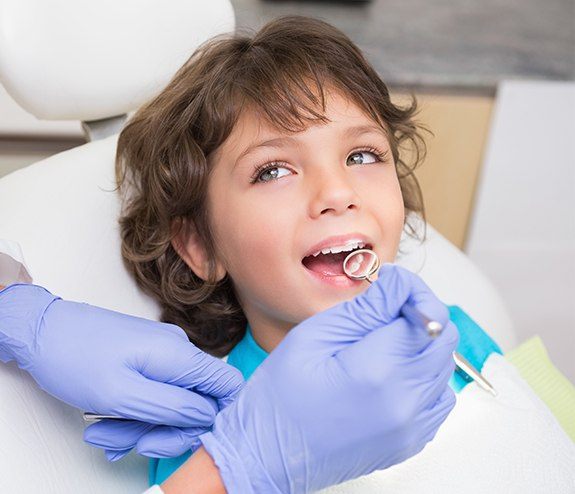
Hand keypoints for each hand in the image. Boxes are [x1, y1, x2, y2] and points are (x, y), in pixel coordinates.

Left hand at [0, 284, 243, 459]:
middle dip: (164, 430)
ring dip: (140, 427)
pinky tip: (107, 425)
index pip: (228, 384)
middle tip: (133, 444)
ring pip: (169, 403)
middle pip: (195, 403)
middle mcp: (176, 352)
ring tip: (104, 434)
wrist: (41, 331)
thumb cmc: (73, 357)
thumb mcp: (123, 395)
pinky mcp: (146, 359)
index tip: (185, 435)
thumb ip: (172, 408)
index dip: (216, 416)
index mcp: (179, 355)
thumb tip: (208, 415)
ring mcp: (161, 355)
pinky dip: (133, 414)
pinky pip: (152, 394)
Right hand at [198, 264, 458, 492]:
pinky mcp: (410, 441)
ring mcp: (411, 427)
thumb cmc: (280, 398)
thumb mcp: (314, 335)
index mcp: (377, 371)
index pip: (428, 315)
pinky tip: (390, 373)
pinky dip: (422, 377)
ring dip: (421, 345)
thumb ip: (365, 308)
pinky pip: (438, 397)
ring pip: (444, 366)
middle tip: (383, 313)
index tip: (392, 289)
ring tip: (381, 345)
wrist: (267, 454)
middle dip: (419, 315)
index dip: (412, 293)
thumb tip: (399, 284)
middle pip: (444, 339)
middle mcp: (404, 403)